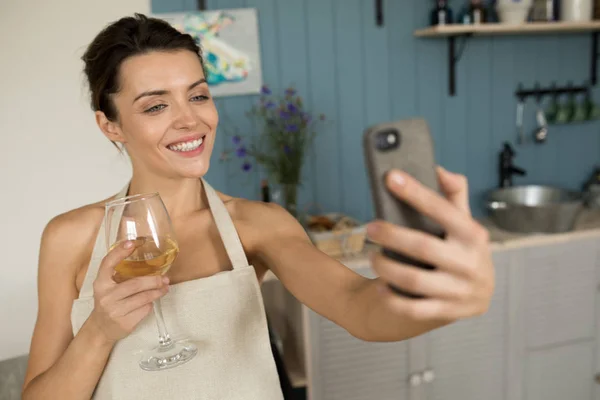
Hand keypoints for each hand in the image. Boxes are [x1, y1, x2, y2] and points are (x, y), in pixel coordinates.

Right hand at [88, 240, 169, 344]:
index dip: (119, 252)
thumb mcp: (108, 287)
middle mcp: (106, 296)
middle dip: (153, 280)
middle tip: (165, 278)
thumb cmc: (109, 302)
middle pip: (135, 284)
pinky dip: (150, 304)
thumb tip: (146, 258)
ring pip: (143, 298)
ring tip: (165, 287)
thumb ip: (119, 274)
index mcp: (100, 283)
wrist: (100, 328)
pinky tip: (151, 302)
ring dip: (157, 292)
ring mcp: (114, 311)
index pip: (107, 264)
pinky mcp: (124, 323)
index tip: (132, 242)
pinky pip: (144, 310)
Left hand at [367, 167, 494, 322]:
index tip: (391, 178)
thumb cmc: (463, 248)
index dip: (415, 192)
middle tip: (370, 228)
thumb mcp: (464, 221)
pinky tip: (380, 286)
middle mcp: (469, 263)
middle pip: (423, 247)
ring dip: (386, 268)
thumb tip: (439, 170)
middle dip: (391, 236)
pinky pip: (414, 309)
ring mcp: (459, 291)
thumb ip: (455, 194)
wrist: (478, 292)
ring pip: (413, 280)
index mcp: (473, 235)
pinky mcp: (447, 312)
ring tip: (372, 257)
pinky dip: (392, 298)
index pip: (442, 209)